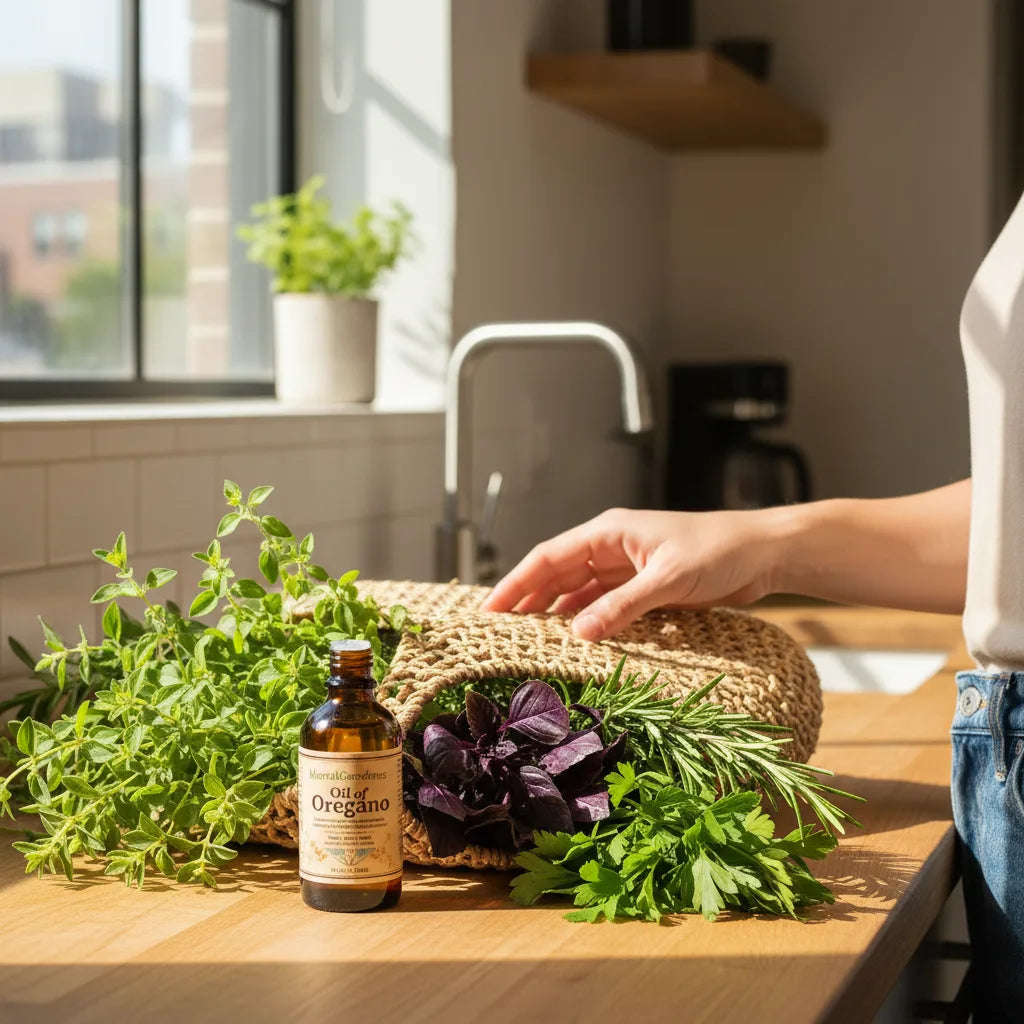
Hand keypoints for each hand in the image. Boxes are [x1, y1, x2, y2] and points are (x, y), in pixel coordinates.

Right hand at [481, 507, 785, 640]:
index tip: (491, 609)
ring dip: (554, 614)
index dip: (517, 583)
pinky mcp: (644, 587)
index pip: (549, 557)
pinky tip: (574, 641)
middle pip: (557, 575)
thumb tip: (579, 633)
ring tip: (527, 641)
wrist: (763, 554)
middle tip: (497, 633)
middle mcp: (611, 547)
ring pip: (577, 592)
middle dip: (528, 601)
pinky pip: (603, 605)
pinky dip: (586, 621)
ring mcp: (626, 568)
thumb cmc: (720, 551)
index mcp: (609, 532)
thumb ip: (623, 606)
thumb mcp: (668, 579)